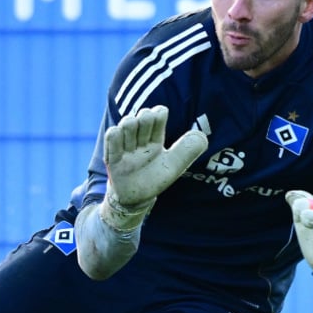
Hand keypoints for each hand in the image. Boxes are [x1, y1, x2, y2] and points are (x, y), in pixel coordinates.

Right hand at [99, 106, 207, 230]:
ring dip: (130, 127)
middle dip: (145, 120)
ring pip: (126, 122)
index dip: (159, 114)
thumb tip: (201, 134)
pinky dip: (116, 136)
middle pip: (143, 115)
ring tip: (133, 144)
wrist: (136, 199)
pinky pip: (111, 134)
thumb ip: (188, 150)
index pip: (158, 114)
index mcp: (156, 138)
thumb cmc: (155, 180)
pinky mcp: (112, 154)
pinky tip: (122, 148)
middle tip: (146, 138)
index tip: (160, 127)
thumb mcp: (174, 166)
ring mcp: (126, 145)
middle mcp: (140, 138)